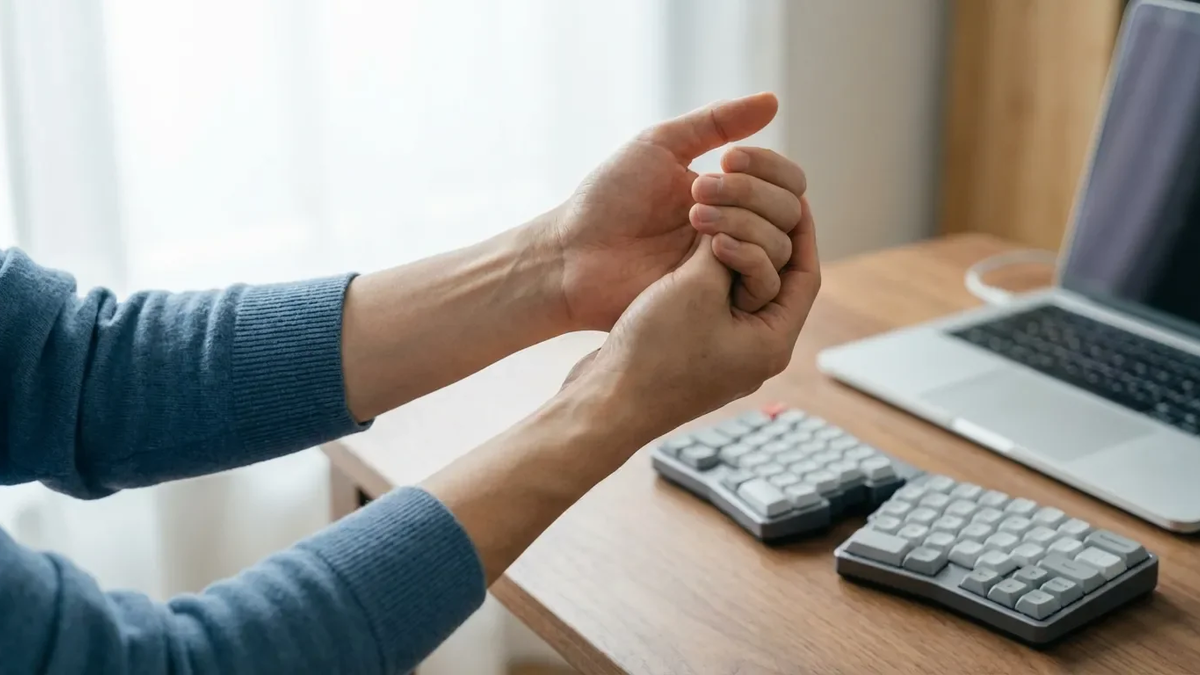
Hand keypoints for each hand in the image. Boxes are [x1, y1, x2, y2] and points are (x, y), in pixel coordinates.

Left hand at [546, 92, 804, 329]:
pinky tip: (710, 244)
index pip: (786, 181)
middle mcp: (738, 229)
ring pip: (780, 244)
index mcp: (730, 194)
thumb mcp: (661, 145)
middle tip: (697, 191)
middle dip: (750, 193)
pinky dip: (744, 254)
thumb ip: (717, 123)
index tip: (729, 160)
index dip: (769, 167)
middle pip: (789, 210)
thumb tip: (773, 102)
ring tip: (693, 217)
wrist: (574, 254)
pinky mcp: (720, 299)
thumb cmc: (608, 198)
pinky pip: (761, 280)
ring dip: (744, 220)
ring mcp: (730, 266)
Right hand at [563, 198, 818, 434]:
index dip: (800, 231)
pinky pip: (712, 298)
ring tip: (708, 218)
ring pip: (739, 285)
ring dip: (728, 248)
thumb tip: (734, 221)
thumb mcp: (696, 288)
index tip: (790, 195)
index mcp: (771, 342)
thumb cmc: (653, 355)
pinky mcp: (693, 347)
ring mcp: (724, 350)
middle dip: (758, 234)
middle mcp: (754, 348)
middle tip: (741, 198)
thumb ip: (724, 248)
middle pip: (775, 278)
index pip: (804, 275)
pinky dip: (706, 269)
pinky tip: (690, 246)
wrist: (603, 402)